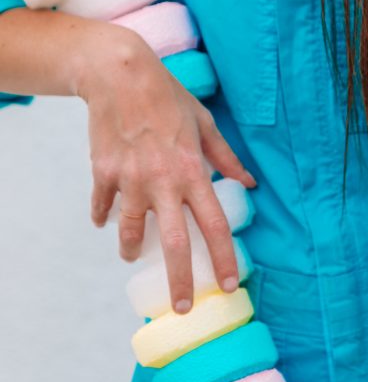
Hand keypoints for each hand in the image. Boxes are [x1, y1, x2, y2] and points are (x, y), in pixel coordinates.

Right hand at [77, 24, 255, 312]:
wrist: (119, 75)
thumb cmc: (168, 96)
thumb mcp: (205, 123)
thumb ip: (227, 158)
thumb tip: (250, 182)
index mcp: (193, 172)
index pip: (214, 226)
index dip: (223, 259)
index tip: (229, 285)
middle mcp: (163, 182)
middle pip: (174, 244)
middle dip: (180, 281)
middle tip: (183, 306)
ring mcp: (130, 180)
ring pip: (130, 230)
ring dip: (130, 249)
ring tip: (131, 257)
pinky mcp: (103, 173)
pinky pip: (103, 206)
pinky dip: (104, 217)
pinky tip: (106, 222)